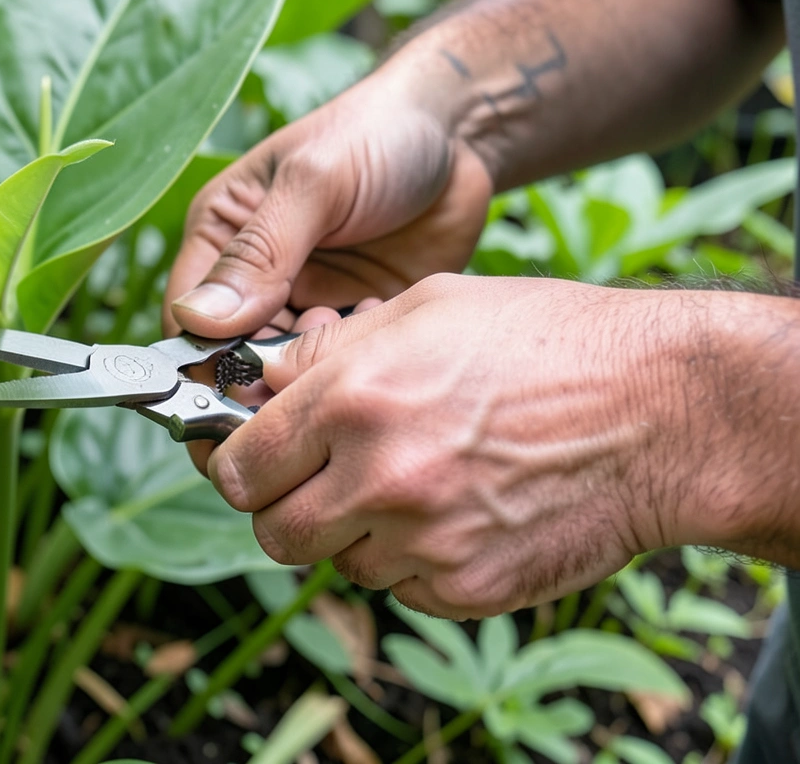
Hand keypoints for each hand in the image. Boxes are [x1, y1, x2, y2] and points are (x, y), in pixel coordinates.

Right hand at [162, 80, 493, 469]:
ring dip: (314, 369)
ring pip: (288, 372)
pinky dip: (356, 361)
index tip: (226, 396)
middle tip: (299, 377)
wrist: (462, 134)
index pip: (188, 321)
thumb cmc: (376, 132)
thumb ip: (260, 252)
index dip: (199, 366)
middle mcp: (256, 279)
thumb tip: (199, 320)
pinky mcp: (356, 320)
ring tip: (348, 320)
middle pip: (234, 361)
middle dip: (262, 378)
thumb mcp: (313, 182)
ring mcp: (307, 303)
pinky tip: (383, 322)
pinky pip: (342, 366)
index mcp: (221, 237)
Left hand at [207, 274, 745, 619]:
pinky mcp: (465, 587)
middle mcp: (378, 476)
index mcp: (353, 398)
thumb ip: (329, 352)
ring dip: (356, 534)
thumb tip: (263, 384)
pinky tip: (458, 513)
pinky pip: (401, 590)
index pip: (238, 467)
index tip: (250, 463)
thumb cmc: (546, 342)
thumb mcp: (426, 307)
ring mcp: (423, 540)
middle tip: (316, 485)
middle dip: (284, 510)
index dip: (237, 466)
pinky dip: (413, 563)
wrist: (660, 411)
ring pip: (338, 563)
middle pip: (274, 532)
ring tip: (413, 484)